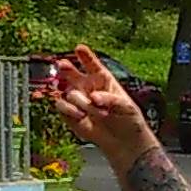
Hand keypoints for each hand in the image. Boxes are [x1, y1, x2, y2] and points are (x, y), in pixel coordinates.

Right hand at [40, 47, 159, 173]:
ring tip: (88, 109)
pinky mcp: (69, 113)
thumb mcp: (126, 106)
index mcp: (103, 80)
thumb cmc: (128, 120)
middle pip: (72, 72)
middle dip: (66, 67)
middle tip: (61, 65)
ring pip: (67, 91)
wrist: (122, 141)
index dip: (85, 56)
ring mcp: (77, 99)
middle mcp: (87, 87)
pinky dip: (69, 110)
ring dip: (78, 100)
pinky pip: (61, 105)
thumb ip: (109, 99)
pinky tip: (80, 115)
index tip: (79, 48)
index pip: (92, 64)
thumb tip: (93, 97)